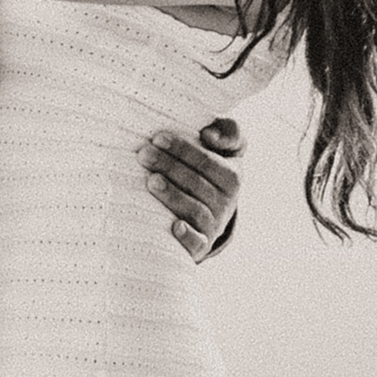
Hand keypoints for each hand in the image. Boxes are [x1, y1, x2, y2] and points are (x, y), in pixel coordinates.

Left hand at [143, 117, 244, 260]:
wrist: (209, 211)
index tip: (157, 137)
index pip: (208, 161)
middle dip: (169, 166)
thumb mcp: (226, 149)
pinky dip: (187, 236)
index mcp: (232, 177)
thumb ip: (229, 131)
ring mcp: (213, 225)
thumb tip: (209, 134)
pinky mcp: (201, 244)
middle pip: (197, 182)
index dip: (183, 149)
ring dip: (173, 195)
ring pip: (195, 210)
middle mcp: (226, 202)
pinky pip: (198, 243)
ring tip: (151, 181)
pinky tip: (175, 227)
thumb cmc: (210, 170)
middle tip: (143, 154)